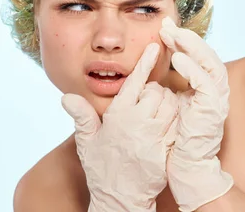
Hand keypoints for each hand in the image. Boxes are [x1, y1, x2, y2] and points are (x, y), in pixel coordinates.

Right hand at [61, 43, 178, 211]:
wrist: (119, 199)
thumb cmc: (102, 168)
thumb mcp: (88, 141)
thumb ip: (81, 116)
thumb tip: (67, 96)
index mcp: (117, 116)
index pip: (135, 81)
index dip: (146, 62)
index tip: (156, 47)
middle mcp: (137, 123)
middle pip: (157, 91)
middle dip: (156, 90)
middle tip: (149, 99)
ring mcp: (153, 137)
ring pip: (171, 105)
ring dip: (168, 103)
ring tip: (157, 112)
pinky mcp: (166, 149)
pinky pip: (177, 125)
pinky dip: (175, 120)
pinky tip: (167, 125)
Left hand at [159, 17, 233, 211]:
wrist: (182, 168)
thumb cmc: (172, 139)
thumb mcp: (166, 105)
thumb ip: (161, 86)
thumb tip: (143, 68)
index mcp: (202, 87)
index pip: (195, 56)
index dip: (181, 40)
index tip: (162, 26)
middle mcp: (213, 90)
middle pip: (205, 54)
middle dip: (186, 37)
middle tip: (166, 24)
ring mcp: (216, 99)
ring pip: (210, 63)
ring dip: (192, 47)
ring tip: (173, 35)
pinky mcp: (213, 110)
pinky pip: (206, 83)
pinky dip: (193, 69)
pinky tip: (177, 59)